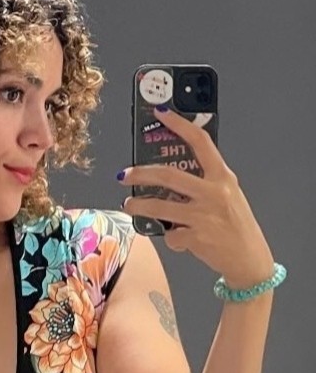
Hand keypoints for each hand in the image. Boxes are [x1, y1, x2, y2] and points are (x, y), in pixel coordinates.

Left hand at [118, 106, 274, 288]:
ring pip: (159, 207)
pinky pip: (170, 234)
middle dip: (140, 174)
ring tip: (129, 206)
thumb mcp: (228, 194)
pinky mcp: (195, 238)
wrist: (249, 258)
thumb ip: (206, 181)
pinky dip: (170, 237)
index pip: (200, 142)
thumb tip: (172, 172)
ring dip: (138, 206)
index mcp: (222, 177)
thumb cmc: (236, 224)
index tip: (160, 113)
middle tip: (124, 175)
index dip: (179, 125)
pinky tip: (177, 239)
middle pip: (168, 176)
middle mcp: (213, 193)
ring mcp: (203, 216)